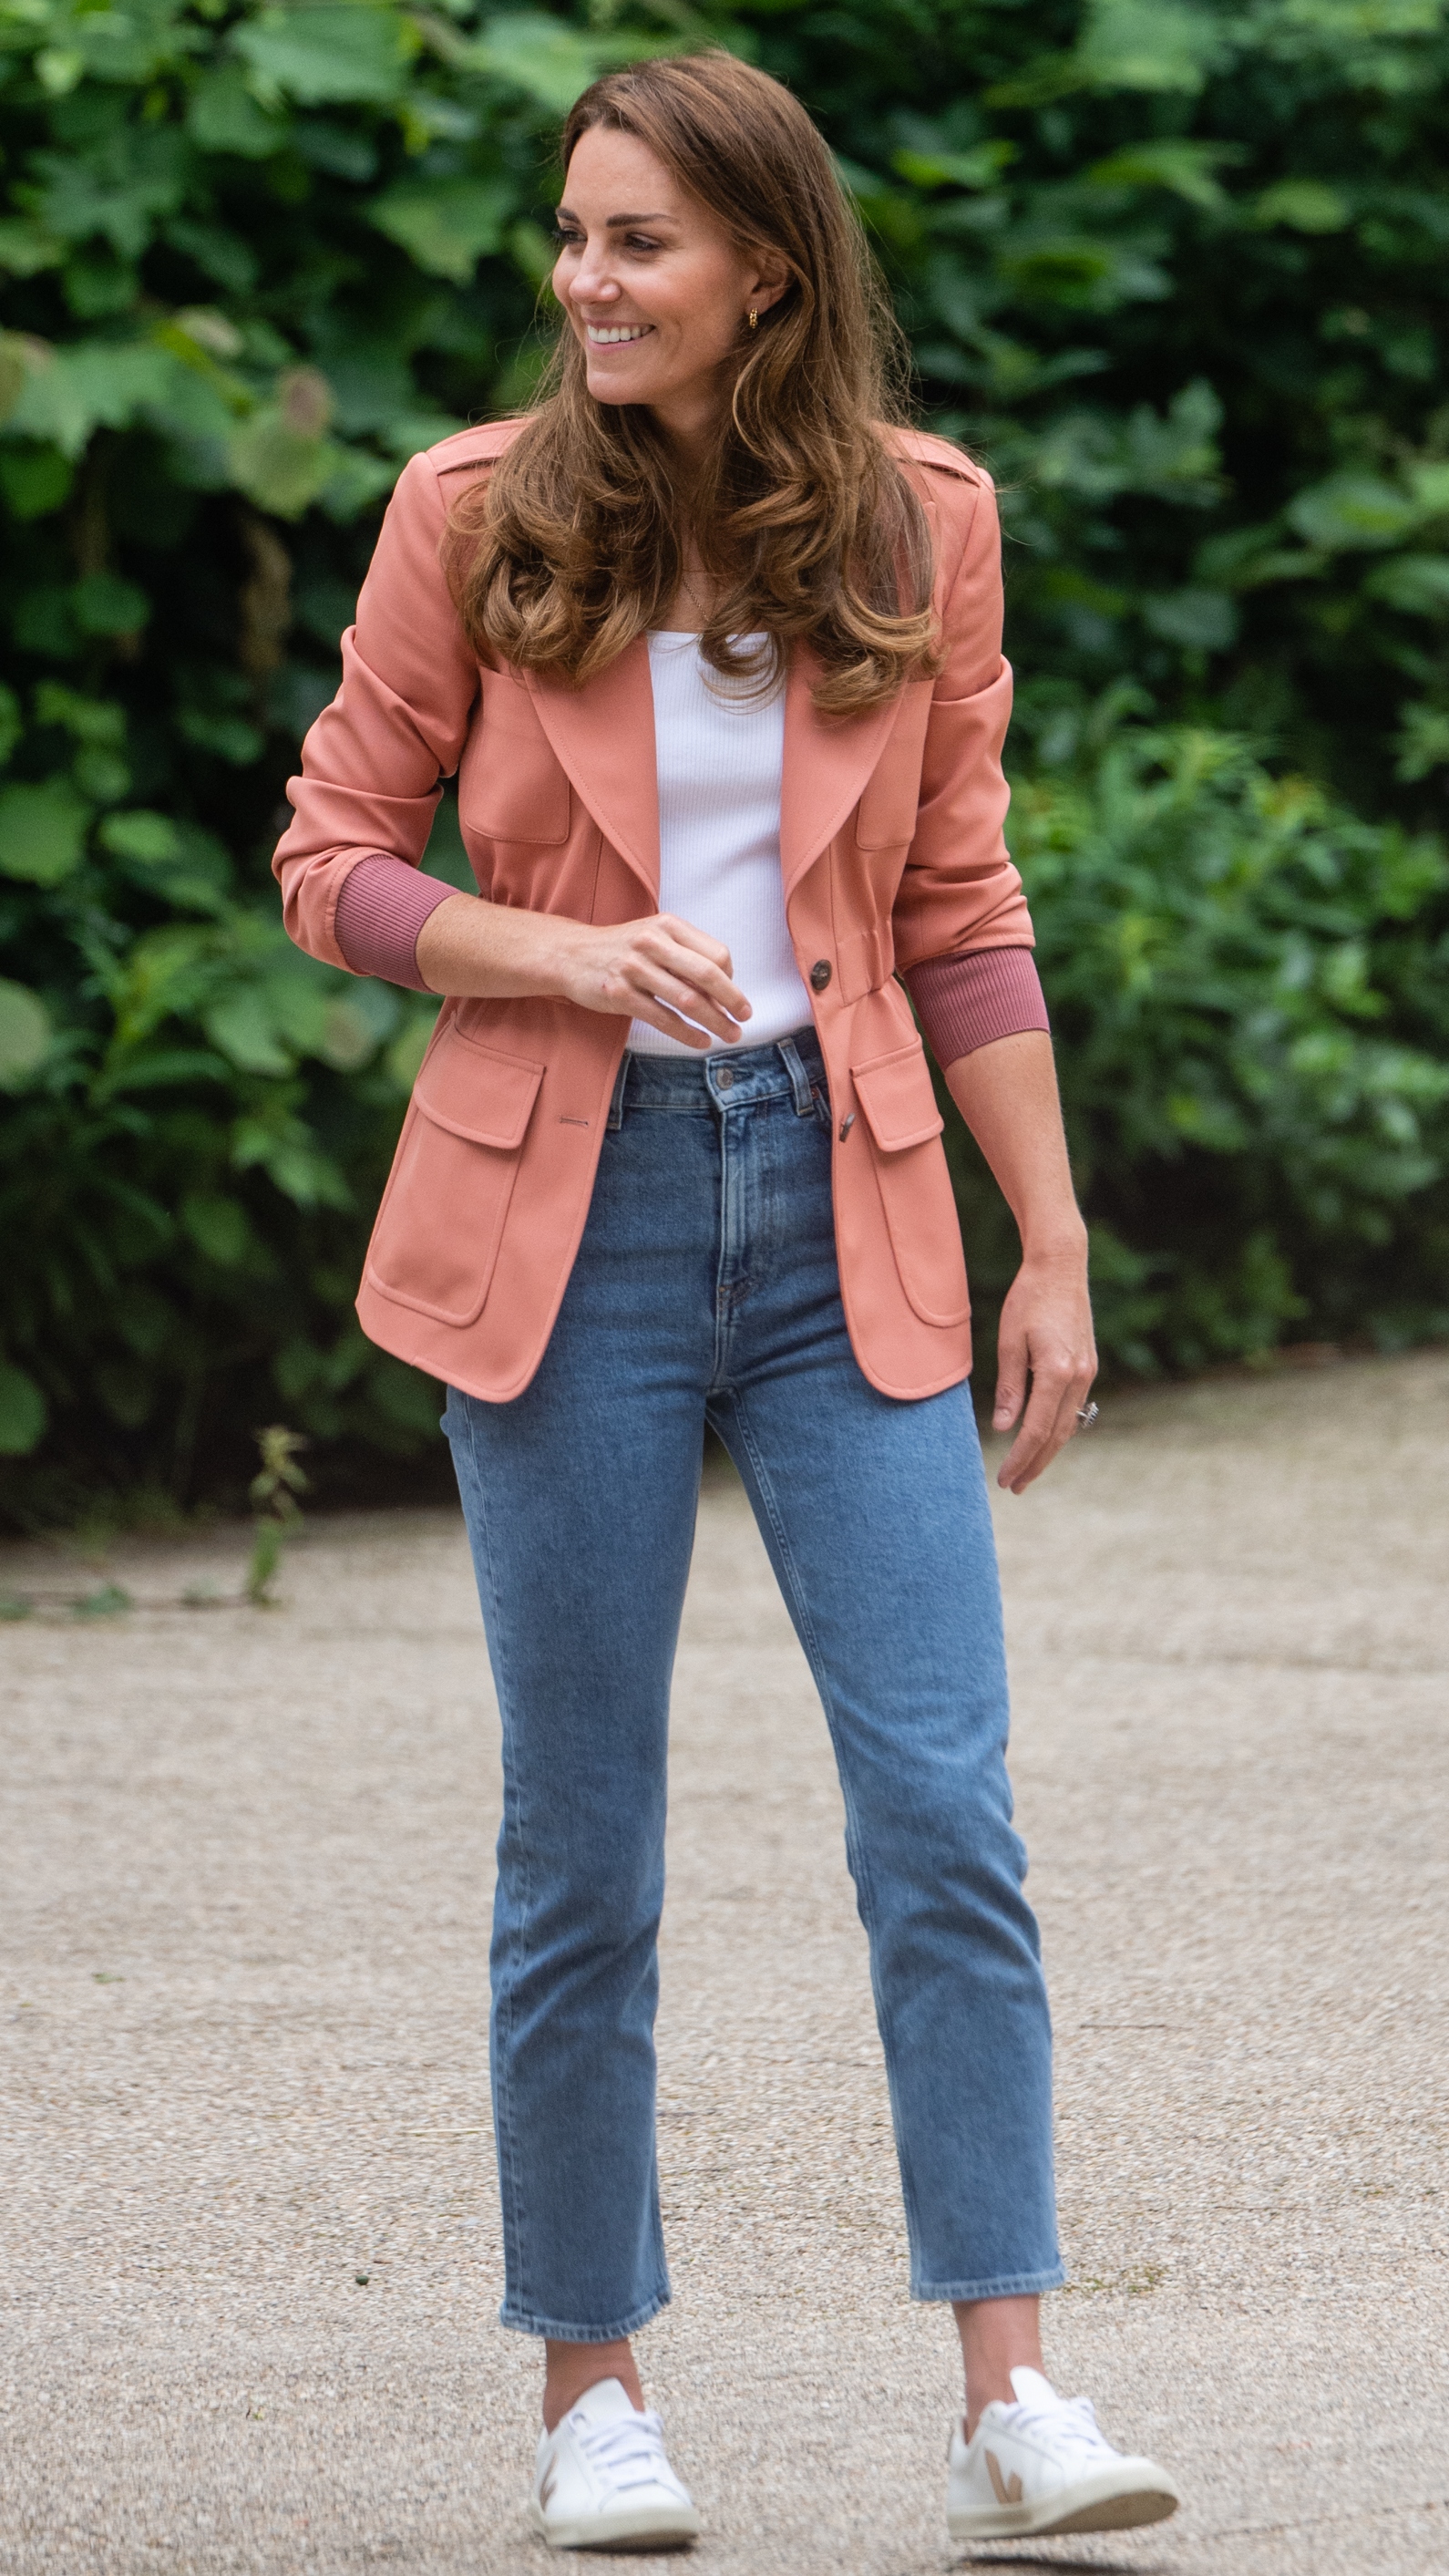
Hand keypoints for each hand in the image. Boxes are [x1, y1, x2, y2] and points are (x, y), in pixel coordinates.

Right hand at [558, 912, 749, 1048]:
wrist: (570, 954)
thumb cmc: (621, 948)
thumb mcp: (654, 936)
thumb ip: (687, 954)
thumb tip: (725, 989)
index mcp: (668, 925)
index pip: (716, 954)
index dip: (730, 978)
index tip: (731, 995)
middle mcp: (652, 943)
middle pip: (707, 975)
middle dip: (732, 1000)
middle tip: (745, 1017)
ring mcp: (634, 969)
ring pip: (687, 1000)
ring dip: (715, 1022)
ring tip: (729, 1035)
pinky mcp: (619, 994)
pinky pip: (663, 1018)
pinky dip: (687, 1033)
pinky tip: (701, 1041)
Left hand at [991, 1235, 1095, 1494]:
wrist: (1061, 1267)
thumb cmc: (1029, 1299)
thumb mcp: (1009, 1341)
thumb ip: (1010, 1387)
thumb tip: (1005, 1428)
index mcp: (1056, 1371)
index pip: (1036, 1429)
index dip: (1019, 1458)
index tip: (1003, 1478)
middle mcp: (1078, 1376)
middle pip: (1056, 1435)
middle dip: (1035, 1464)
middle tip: (1015, 1487)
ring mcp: (1087, 1372)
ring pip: (1068, 1424)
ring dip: (1048, 1451)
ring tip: (1027, 1471)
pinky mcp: (1088, 1366)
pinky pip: (1074, 1408)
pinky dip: (1058, 1428)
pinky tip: (1043, 1439)